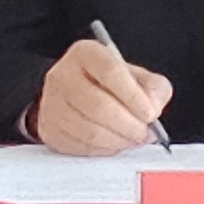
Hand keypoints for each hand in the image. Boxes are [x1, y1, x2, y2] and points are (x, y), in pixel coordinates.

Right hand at [34, 37, 173, 153]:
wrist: (72, 94)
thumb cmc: (106, 84)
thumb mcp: (134, 75)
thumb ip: (153, 86)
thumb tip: (154, 104)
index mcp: (86, 54)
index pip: (111, 72)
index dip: (134, 97)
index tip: (150, 113)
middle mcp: (63, 75)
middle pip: (100, 106)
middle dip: (129, 126)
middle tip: (144, 133)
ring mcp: (52, 104)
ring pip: (90, 131)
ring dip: (119, 141)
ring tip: (132, 139)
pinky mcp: (50, 129)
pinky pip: (81, 147)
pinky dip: (104, 150)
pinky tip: (114, 143)